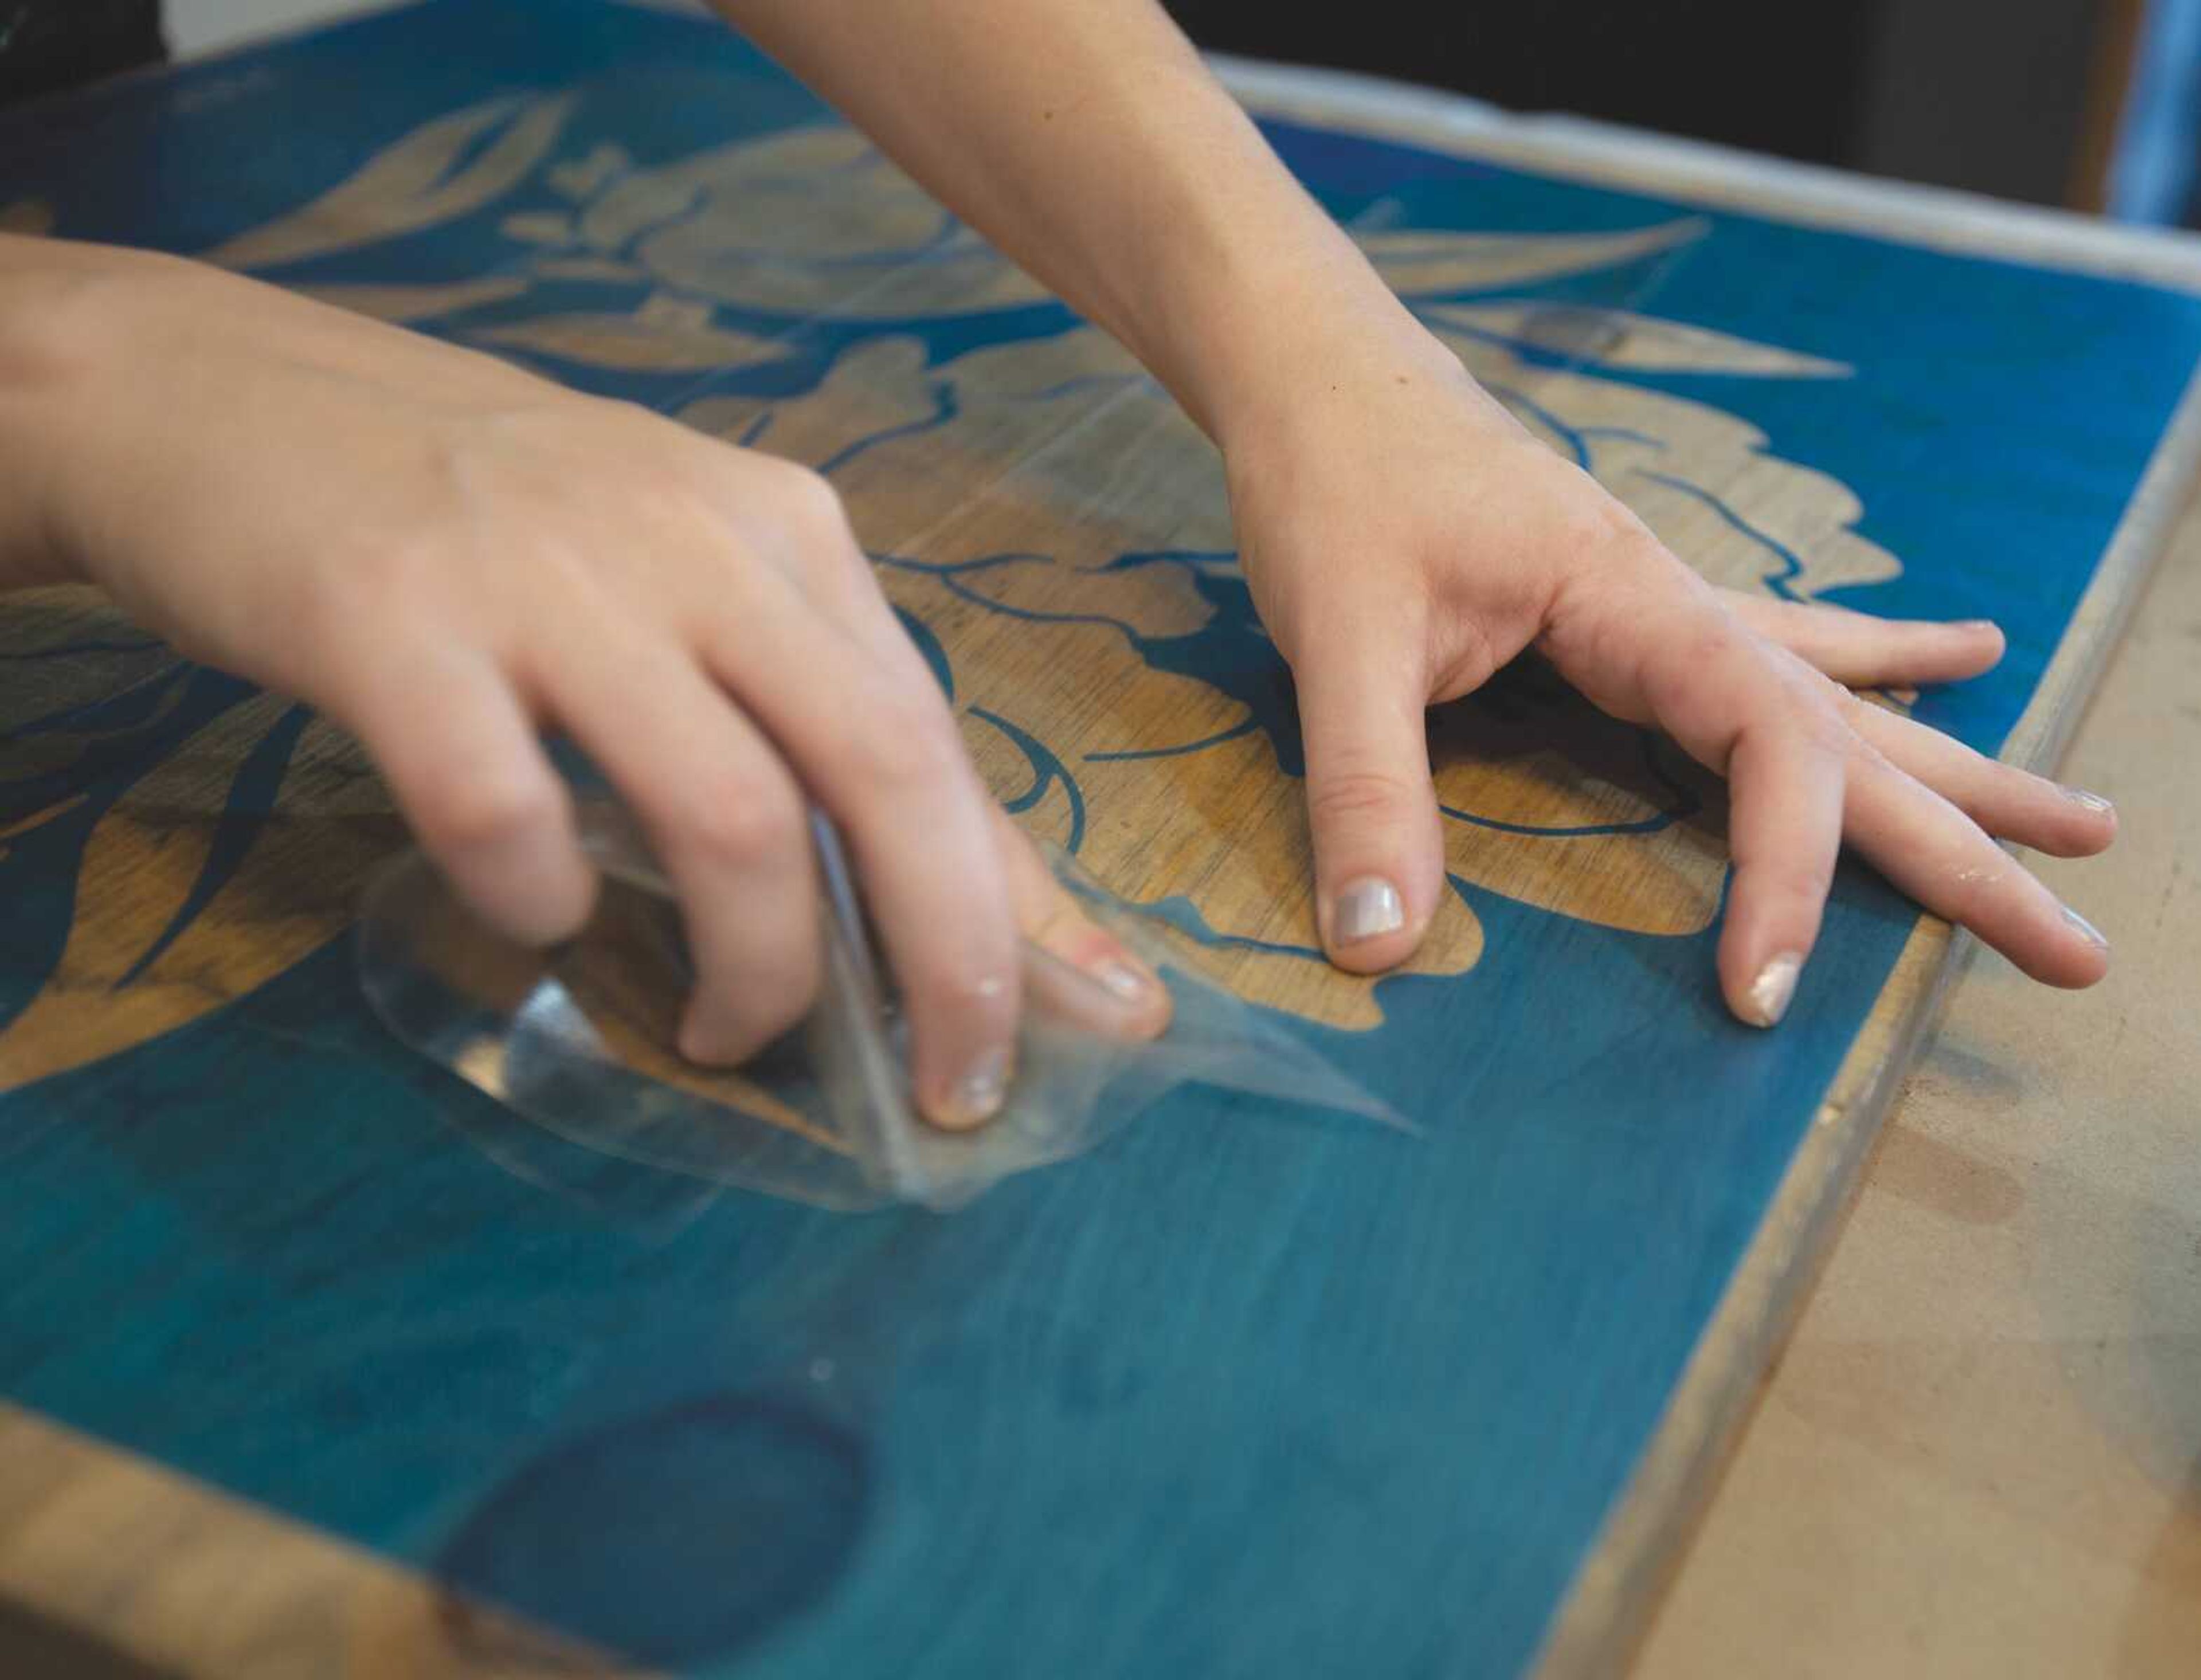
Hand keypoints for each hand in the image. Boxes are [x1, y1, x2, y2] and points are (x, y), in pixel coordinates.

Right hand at [4, 240, 1166, 1118]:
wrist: (208, 392)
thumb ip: (805, 716)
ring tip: (728, 1033)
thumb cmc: (480, 518)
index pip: (939, 735)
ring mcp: (543, 571)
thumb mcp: (681, 582)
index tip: (1098, 1022)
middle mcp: (694, 536)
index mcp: (782, 532)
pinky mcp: (390, 615)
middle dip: (949, 956)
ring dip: (757, 964)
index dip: (1024, 897)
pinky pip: (506, 806)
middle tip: (948, 1089)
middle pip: (881, 769)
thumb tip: (959, 893)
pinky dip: (542, 898)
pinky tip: (540, 917)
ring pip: (728, 812)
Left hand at [1220, 327, 2114, 1025]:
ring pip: (1842, 700)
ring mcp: (1668, 601)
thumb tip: (1380, 951)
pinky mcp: (1633, 603)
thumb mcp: (1339, 635)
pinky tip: (1952, 657)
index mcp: (1639, 604)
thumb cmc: (1332, 480)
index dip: (1786, 877)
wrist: (1319, 372)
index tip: (1761, 992)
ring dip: (1957, 767)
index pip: (1768, 750)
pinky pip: (1784, 650)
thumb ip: (1365, 788)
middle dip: (1971, 844)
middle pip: (1856, 738)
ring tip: (2080, 821)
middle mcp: (1681, 605)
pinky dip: (1872, 665)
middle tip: (2079, 948)